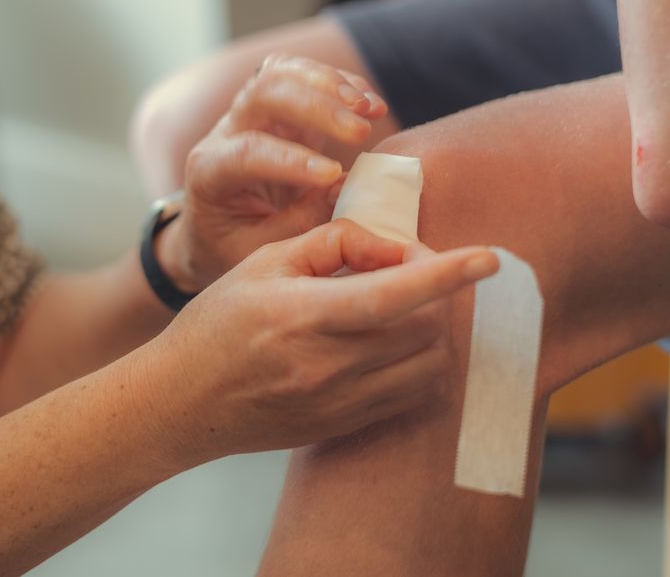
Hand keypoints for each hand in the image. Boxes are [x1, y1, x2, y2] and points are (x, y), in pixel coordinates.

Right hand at [138, 220, 499, 462]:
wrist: (180, 404)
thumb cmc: (217, 323)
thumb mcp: (263, 262)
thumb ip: (333, 242)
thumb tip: (394, 245)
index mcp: (301, 316)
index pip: (393, 295)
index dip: (447, 274)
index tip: (490, 256)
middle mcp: (326, 366)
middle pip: (424, 328)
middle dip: (434, 291)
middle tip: (407, 266)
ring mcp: (339, 404)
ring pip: (428, 364)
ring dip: (432, 328)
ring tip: (399, 305)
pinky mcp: (344, 427)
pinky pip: (411, 394)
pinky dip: (419, 362)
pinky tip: (392, 341)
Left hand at [161, 53, 389, 289]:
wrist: (212, 227)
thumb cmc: (230, 243)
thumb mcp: (256, 249)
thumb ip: (297, 222)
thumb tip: (345, 188)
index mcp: (209, 171)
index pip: (247, 152)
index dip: (292, 159)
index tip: (333, 175)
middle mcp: (225, 131)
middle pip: (264, 92)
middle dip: (316, 106)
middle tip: (361, 132)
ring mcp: (251, 113)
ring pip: (282, 72)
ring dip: (330, 84)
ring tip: (372, 109)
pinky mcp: (279, 108)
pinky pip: (303, 76)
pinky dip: (341, 83)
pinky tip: (372, 104)